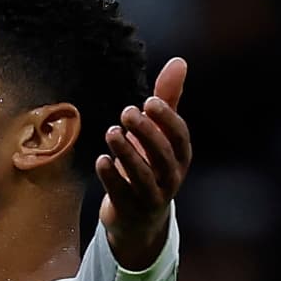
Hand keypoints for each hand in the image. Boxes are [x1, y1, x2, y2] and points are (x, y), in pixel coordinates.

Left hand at [98, 57, 191, 270]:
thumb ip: (168, 99)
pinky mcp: (130, 210)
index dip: (167, 120)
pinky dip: (111, 177)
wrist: (138, 219)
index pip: (180, 138)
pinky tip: (100, 160)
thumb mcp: (159, 135)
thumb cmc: (150, 166)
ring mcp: (151, 197)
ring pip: (143, 176)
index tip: (149, 101)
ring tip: (111, 132)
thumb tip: (179, 61)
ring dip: (127, 153)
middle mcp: (170, 178)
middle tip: (127, 111)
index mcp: (180, 158)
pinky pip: (122, 194)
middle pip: (163, 156)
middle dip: (146, 133)